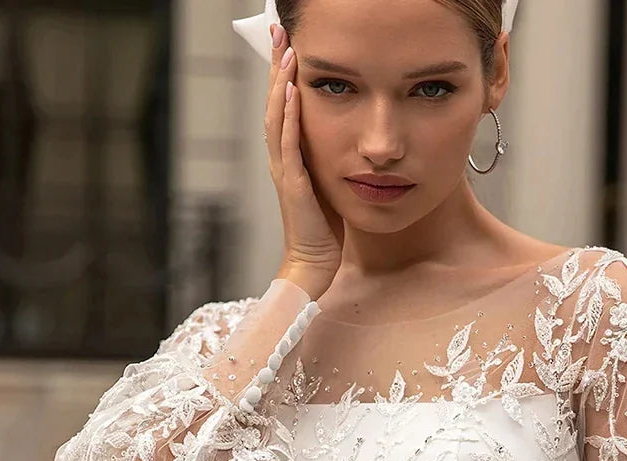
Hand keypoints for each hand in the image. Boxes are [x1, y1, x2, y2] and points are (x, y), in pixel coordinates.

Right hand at [265, 22, 341, 297]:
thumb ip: (333, 161)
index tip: (290, 44)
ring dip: (279, 81)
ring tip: (285, 49)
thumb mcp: (331, 185)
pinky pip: (289, 144)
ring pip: (277, 116)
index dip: (284, 75)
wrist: (313, 265)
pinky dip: (288, 116)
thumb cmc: (324, 230)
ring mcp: (285, 170)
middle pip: (274, 102)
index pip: (285, 108)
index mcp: (291, 158)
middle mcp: (282, 159)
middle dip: (277, 65)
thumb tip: (352, 139)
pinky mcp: (294, 185)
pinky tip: (291, 91)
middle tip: (278, 30)